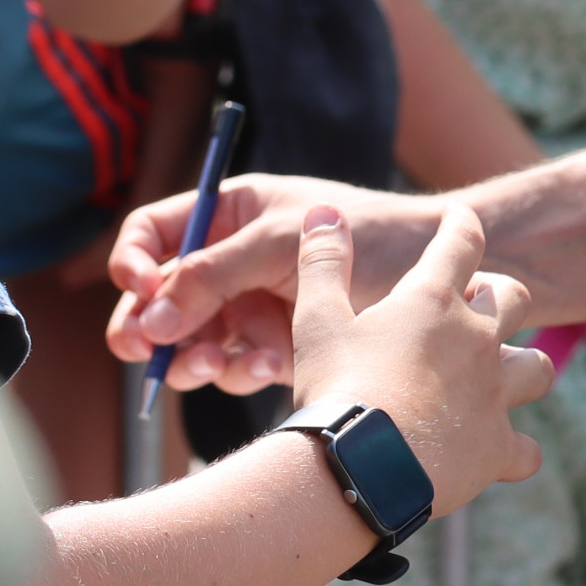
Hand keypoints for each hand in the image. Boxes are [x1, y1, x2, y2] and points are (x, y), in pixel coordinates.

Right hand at [106, 171, 442, 392]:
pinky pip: (235, 368)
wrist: (451, 279)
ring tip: (217, 363)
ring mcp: (252, 307)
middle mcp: (234, 261)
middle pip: (157, 300)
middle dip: (152, 327)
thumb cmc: (377, 236)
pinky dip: (244, 371)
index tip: (141, 286)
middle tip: (153, 349)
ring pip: (190, 343)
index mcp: (233, 215)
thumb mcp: (286, 241)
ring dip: (195, 358)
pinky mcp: (276, 349)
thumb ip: (214, 273)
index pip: (153, 234)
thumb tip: (149, 318)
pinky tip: (274, 366)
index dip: (134, 260)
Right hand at [289, 204, 553, 517]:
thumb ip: (323, 263)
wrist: (355, 469)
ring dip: (522, 368)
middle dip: (499, 296)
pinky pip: (527, 450)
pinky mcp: (496, 448)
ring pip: (536, 368)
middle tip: (472, 308)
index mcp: (433, 302)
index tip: (460, 217)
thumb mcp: (317, 321)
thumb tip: (323, 211)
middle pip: (515, 297)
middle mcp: (477, 340)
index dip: (461, 224)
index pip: (461, 241)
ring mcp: (494, 395)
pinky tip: (501, 454)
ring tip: (499, 377)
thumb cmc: (335, 390)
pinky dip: (516, 451)